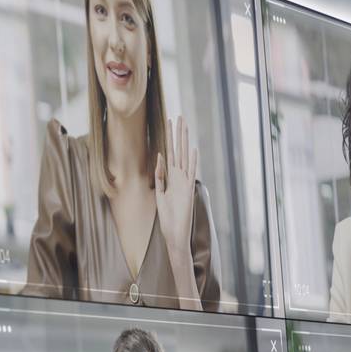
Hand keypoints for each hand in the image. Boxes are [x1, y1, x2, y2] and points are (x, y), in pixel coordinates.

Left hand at [154, 115, 197, 259]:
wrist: (176, 235)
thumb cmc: (169, 219)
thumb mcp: (159, 195)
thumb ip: (159, 177)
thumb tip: (159, 158)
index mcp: (172, 178)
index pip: (170, 153)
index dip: (169, 139)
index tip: (169, 123)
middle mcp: (180, 177)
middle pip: (178, 150)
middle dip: (178, 134)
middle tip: (179, 116)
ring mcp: (185, 183)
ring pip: (184, 157)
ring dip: (184, 141)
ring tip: (184, 125)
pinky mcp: (188, 191)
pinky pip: (190, 173)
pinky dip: (191, 162)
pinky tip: (191, 149)